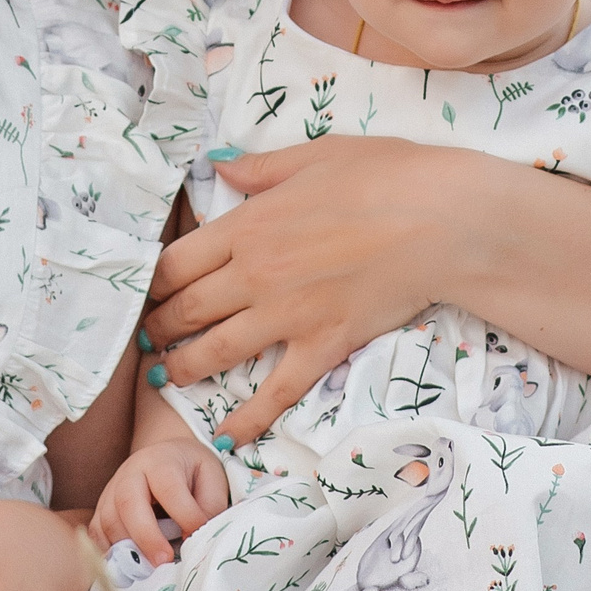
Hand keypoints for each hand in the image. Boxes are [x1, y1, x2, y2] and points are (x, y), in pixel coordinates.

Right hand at [88, 438, 230, 566]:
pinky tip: (128, 569)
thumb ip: (210, 508)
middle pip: (128, 502)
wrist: (168, 457)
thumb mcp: (213, 479)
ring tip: (149, 572)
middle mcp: (130, 473)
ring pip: (108, 520)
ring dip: (127, 550)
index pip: (169, 488)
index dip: (185, 516)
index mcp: (160, 461)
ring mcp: (111, 491)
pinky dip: (108, 554)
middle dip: (146, 536)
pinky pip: (96, 533)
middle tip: (164, 562)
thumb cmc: (192, 472)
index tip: (197, 539)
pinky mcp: (101, 509)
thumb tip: (196, 539)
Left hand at [142, 138, 491, 447]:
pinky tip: (229, 436)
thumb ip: (260, 169)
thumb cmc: (384, 176)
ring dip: (185, 367)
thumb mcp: (314, 155)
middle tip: (150, 337)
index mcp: (248, 225)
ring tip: (168, 376)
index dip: (155, 283)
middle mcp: (256, 274)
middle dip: (162, 327)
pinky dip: (248, 417)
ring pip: (218, 351)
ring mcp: (288, 315)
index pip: (178, 262)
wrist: (441, 219)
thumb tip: (219, 166)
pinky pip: (276, 391)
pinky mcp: (323, 345)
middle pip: (189, 309)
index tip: (149, 292)